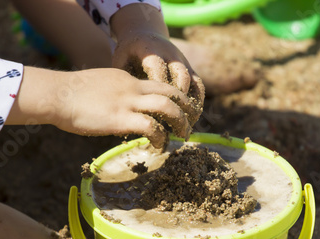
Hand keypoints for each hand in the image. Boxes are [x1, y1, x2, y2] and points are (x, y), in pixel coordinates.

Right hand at [8, 67, 192, 148]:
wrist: (56, 94)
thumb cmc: (71, 95)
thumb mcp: (99, 87)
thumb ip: (115, 96)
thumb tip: (120, 112)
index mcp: (128, 79)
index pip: (160, 85)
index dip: (175, 98)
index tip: (180, 111)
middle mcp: (132, 87)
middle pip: (172, 92)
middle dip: (187, 107)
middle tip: (190, 123)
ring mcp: (127, 102)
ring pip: (168, 107)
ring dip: (180, 122)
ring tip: (183, 136)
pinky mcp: (119, 118)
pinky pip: (150, 126)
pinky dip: (160, 137)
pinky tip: (158, 146)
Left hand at [110, 4, 204, 125]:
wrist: (144, 32)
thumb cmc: (128, 53)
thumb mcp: (121, 62)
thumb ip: (125, 81)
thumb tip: (126, 109)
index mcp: (150, 51)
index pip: (158, 71)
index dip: (159, 92)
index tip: (155, 114)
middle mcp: (170, 54)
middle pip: (181, 76)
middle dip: (179, 102)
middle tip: (175, 124)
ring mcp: (182, 61)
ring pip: (194, 82)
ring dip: (192, 105)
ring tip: (187, 125)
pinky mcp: (189, 67)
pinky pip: (199, 85)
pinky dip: (197, 102)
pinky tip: (192, 119)